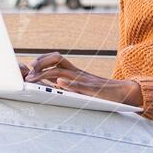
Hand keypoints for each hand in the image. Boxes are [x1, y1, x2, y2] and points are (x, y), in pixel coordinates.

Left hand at [23, 52, 142, 106]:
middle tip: (28, 71)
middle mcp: (77, 73)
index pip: (55, 59)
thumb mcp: (81, 86)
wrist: (124, 93)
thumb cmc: (102, 92)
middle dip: (40, 64)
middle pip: (56, 61)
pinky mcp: (93, 90)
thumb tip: (50, 84)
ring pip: (63, 72)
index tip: (28, 65)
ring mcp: (84, 80)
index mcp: (74, 72)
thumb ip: (67, 84)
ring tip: (34, 78)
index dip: (41, 60)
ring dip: (46, 74)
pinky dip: (70, 84)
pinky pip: (80, 85)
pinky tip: (60, 84)